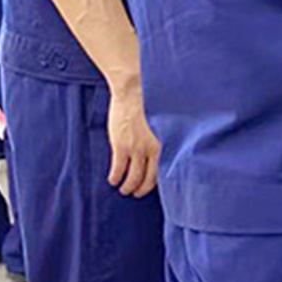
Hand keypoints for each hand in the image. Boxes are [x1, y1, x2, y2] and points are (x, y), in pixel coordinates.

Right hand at [106, 84, 161, 198]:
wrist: (134, 89)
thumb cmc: (150, 101)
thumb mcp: (164, 122)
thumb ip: (164, 136)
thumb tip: (163, 147)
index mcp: (168, 143)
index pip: (166, 171)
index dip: (158, 181)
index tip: (153, 185)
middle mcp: (154, 149)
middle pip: (150, 179)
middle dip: (143, 189)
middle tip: (137, 193)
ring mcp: (138, 149)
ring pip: (133, 178)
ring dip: (128, 187)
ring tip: (124, 189)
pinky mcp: (122, 146)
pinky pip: (118, 169)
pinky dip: (115, 177)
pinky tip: (113, 179)